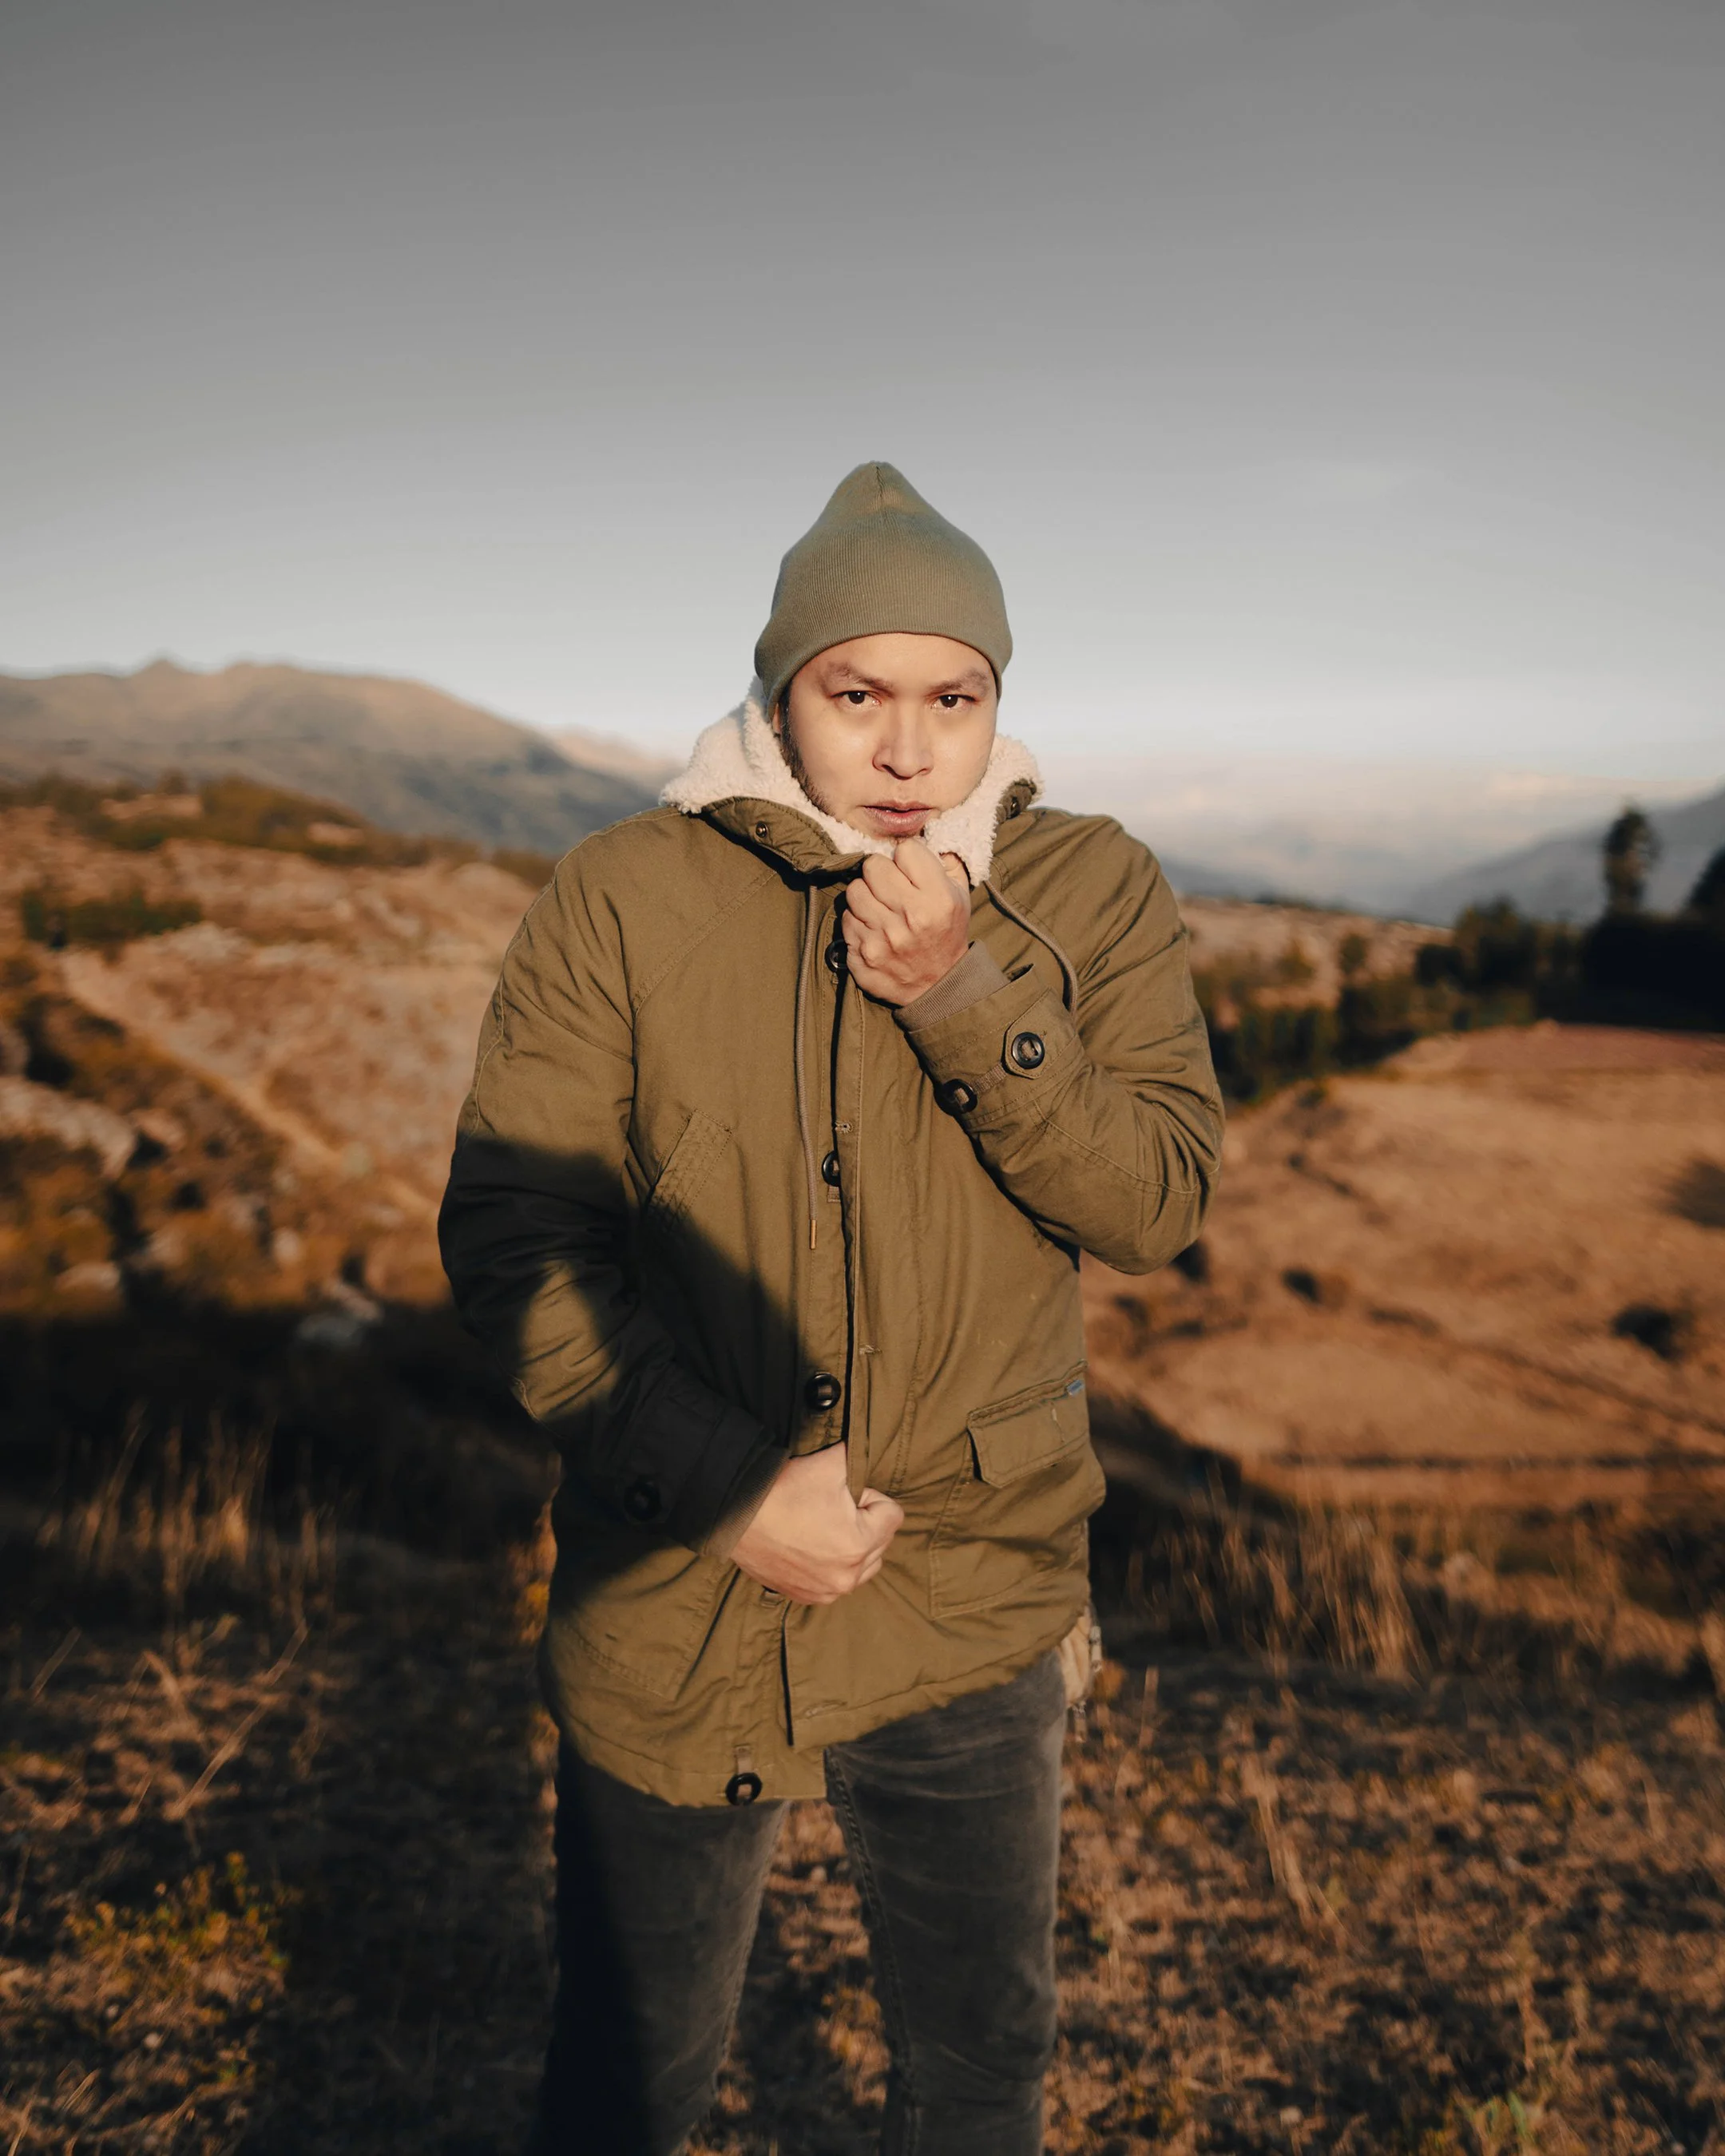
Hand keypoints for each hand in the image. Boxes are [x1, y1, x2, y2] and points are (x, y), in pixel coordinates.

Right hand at [731, 1444, 903, 1605]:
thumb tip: (869, 1453)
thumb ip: (861, 1459)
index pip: (892, 1514)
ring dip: (853, 1546)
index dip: (869, 1497)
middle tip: (830, 1508)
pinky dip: (832, 1565)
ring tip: (821, 1527)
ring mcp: (826, 1591)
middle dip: (864, 1522)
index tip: (841, 1494)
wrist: (735, 1515)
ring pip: (863, 1565)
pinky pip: (837, 1582)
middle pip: (881, 1542)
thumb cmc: (784, 1489)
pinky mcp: (807, 1597)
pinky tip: (810, 1547)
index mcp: (859, 1545)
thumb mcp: (832, 1462)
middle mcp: (847, 1577)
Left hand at [842, 838, 970, 1005]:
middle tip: (888, 886)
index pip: (905, 850)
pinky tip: (874, 929)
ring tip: (880, 907)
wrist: (937, 985)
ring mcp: (883, 937)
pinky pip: (848, 919)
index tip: (909, 870)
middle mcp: (910, 917)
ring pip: (854, 890)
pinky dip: (858, 921)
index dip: (906, 857)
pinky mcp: (863, 955)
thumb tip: (923, 835)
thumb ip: (946, 861)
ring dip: (865, 896)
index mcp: (937, 898)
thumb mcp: (960, 896)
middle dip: (880, 873)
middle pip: (873, 866)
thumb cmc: (947, 932)